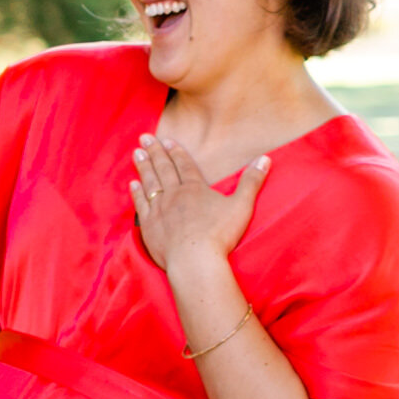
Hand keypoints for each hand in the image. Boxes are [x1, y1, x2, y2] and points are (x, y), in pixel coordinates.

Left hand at [129, 135, 268, 276]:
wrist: (195, 260)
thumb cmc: (220, 234)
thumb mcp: (242, 206)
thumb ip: (252, 182)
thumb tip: (265, 158)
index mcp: (195, 189)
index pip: (184, 165)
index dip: (176, 152)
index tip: (166, 140)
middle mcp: (174, 194)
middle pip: (163, 169)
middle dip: (154, 152)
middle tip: (144, 138)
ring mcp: (159, 209)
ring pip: (149, 183)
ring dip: (143, 167)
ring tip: (136, 153)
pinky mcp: (149, 225)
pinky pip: (141, 204)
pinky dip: (136, 192)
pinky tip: (133, 184)